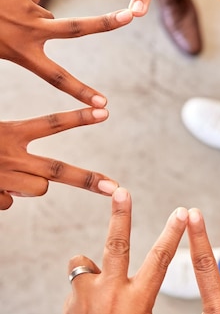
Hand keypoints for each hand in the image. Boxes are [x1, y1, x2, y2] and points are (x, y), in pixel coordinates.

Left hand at [0, 0, 132, 105]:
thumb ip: (21, 45)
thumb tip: (49, 21)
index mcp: (20, 51)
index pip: (57, 77)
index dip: (81, 92)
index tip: (102, 105)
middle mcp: (30, 29)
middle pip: (77, 27)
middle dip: (107, 22)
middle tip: (131, 16)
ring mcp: (28, 7)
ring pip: (44, 17)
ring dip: (32, 20)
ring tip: (5, 18)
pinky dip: (22, 3)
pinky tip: (3, 2)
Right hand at [0, 107, 117, 209]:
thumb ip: (12, 140)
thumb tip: (34, 171)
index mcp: (10, 132)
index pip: (51, 124)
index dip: (79, 118)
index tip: (105, 112)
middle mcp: (9, 156)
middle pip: (57, 170)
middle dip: (87, 179)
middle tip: (113, 187)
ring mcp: (2, 178)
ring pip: (38, 188)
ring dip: (29, 185)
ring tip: (6, 175)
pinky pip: (9, 201)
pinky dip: (4, 195)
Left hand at [51, 188, 188, 313]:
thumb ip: (135, 299)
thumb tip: (122, 281)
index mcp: (138, 302)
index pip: (160, 258)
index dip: (173, 233)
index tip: (182, 213)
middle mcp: (112, 293)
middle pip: (117, 243)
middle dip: (121, 214)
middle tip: (121, 191)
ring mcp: (87, 296)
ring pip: (86, 261)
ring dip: (93, 266)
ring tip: (96, 287)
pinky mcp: (70, 303)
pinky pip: (79, 282)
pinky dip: (84, 288)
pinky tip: (86, 311)